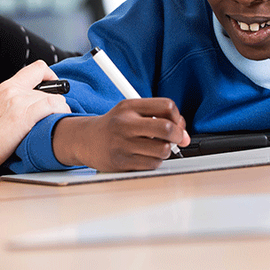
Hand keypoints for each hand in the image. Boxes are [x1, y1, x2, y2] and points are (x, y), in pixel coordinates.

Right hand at [0, 60, 70, 183]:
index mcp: (6, 87)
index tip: (54, 91)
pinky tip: (58, 124)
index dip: (51, 77)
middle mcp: (13, 91)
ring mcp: (18, 102)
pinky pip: (53, 107)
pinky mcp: (23, 117)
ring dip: (60, 111)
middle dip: (57, 103)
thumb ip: (10, 102)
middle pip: (49, 89)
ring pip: (55, 98)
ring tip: (56, 124)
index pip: (37, 69)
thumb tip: (28, 105)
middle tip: (56, 117)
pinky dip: (61, 113)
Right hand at [52, 97, 190, 171]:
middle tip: (177, 139)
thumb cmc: (114, 126)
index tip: (177, 123)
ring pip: (162, 150)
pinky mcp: (122, 162)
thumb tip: (184, 134)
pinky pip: (152, 164)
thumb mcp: (130, 111)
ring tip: (157, 147)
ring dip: (166, 150)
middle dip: (179, 135)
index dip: (177, 116)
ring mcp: (123, 144)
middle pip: (167, 128)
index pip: (166, 106)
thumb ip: (157, 116)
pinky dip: (155, 161)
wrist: (86, 140)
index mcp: (129, 106)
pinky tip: (146, 155)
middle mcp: (125, 123)